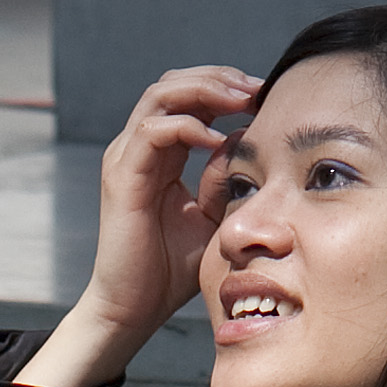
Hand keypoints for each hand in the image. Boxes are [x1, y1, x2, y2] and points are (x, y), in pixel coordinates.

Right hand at [43, 64, 263, 380]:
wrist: (134, 308)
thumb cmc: (170, 268)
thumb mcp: (213, 216)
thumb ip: (225, 178)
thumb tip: (248, 140)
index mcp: (160, 153)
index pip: (188, 97)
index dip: (226, 87)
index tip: (266, 95)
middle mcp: (138, 147)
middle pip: (173, 83)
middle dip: (219, 79)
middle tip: (257, 88)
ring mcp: (126, 158)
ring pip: (161, 95)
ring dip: (205, 90)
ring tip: (242, 100)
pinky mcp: (121, 176)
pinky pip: (152, 132)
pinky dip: (187, 126)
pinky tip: (217, 139)